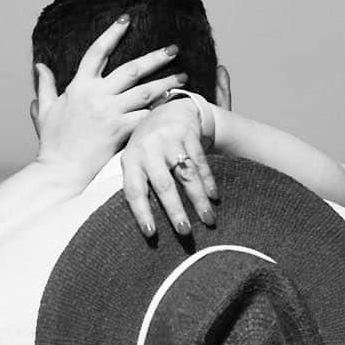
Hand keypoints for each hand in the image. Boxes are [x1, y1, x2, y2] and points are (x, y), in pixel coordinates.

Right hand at [35, 17, 187, 181]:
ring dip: (167, 82)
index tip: (127, 19)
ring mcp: (110, 112)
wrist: (60, 172)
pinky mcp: (121, 131)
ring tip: (184, 76)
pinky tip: (175, 106)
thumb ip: (44, 86)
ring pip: (146, 91)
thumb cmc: (53, 144)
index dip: (112, 33)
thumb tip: (39, 66)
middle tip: (173, 49)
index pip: (97, 51)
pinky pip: (147, 116)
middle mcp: (97, 95)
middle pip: (132, 68)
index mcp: (78, 87)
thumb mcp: (44, 111)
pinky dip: (162, 110)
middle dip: (156, 57)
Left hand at [121, 95, 219, 237]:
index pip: (134, 191)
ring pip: (186, 175)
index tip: (151, 233)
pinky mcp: (188, 134)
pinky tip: (214, 197)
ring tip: (208, 219)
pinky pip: (200, 162)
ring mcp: (169, 140)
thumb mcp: (136, 160)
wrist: (167, 110)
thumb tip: (146, 224)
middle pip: (163, 185)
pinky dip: (208, 181)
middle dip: (175, 210)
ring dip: (198, 199)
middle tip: (184, 232)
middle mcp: (148, 149)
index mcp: (131, 160)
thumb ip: (138, 184)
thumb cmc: (148, 147)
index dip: (142, 213)